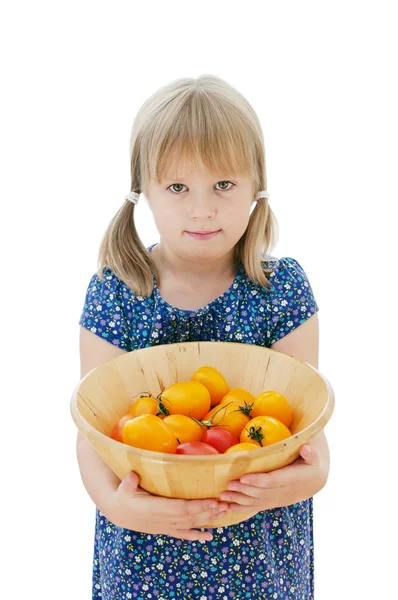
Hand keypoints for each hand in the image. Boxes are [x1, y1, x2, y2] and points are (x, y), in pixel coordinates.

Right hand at [108, 471, 228, 540]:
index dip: (198, 506)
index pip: (181, 508)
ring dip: (208, 520)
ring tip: (224, 513)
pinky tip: (209, 536)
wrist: (120, 513)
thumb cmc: (124, 496)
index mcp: (155, 509)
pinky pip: (184, 534)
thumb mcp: (123, 488)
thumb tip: (133, 475)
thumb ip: (129, 482)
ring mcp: (166, 526)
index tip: (213, 500)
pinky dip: (197, 535)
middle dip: (209, 512)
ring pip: (191, 525)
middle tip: (226, 504)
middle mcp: (163, 520)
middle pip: (191, 517)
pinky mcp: (167, 529)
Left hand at [220, 438, 328, 512]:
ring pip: (255, 502)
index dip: (258, 481)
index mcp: (290, 479)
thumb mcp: (314, 457)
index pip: (272, 481)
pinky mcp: (270, 502)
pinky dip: (241, 508)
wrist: (313, 482)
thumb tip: (305, 448)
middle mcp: (281, 492)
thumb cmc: (311, 464)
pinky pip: (255, 507)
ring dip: (238, 499)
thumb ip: (311, 453)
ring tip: (223, 496)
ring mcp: (275, 499)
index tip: (244, 478)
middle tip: (228, 484)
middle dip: (243, 490)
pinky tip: (227, 509)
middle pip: (260, 493)